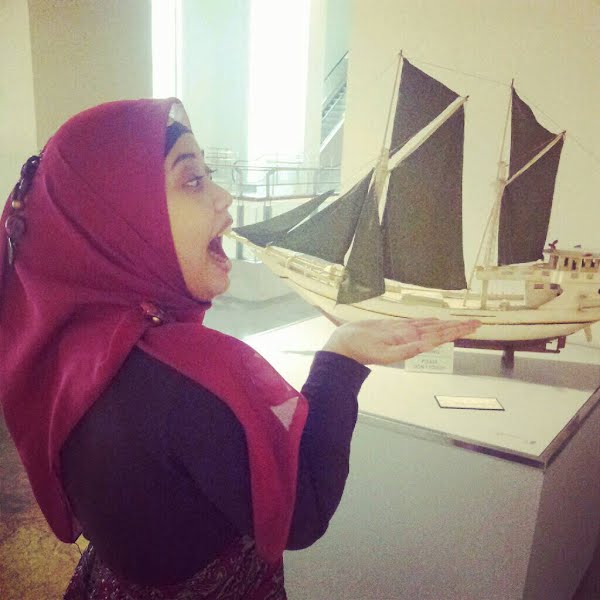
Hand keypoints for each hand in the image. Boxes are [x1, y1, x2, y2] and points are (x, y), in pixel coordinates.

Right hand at [322, 318, 480, 365]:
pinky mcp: (394, 329)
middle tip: (478, 323)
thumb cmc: (359, 349)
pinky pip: (416, 323)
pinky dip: (429, 322)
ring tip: (464, 323)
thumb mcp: (382, 352)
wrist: (343, 346)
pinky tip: (437, 321)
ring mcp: (403, 333)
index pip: (440, 336)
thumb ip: (405, 351)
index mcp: (410, 344)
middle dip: (459, 328)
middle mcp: (410, 338)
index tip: (472, 328)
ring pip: (431, 327)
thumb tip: (426, 346)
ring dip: (447, 325)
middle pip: (440, 331)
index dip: (456, 331)